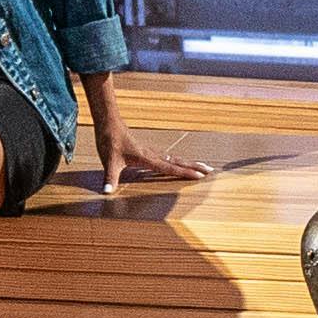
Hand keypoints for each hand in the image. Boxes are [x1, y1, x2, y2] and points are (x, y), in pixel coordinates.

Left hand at [96, 131, 210, 192]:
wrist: (109, 124)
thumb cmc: (110, 142)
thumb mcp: (109, 162)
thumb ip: (110, 178)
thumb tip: (107, 192)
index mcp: (147, 159)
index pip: (170, 168)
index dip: (185, 173)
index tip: (200, 176)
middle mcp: (153, 155)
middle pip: (178, 162)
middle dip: (194, 167)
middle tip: (211, 171)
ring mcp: (151, 152)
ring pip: (174, 159)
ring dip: (188, 163)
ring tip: (201, 167)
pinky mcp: (147, 151)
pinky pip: (167, 158)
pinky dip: (177, 162)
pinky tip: (178, 163)